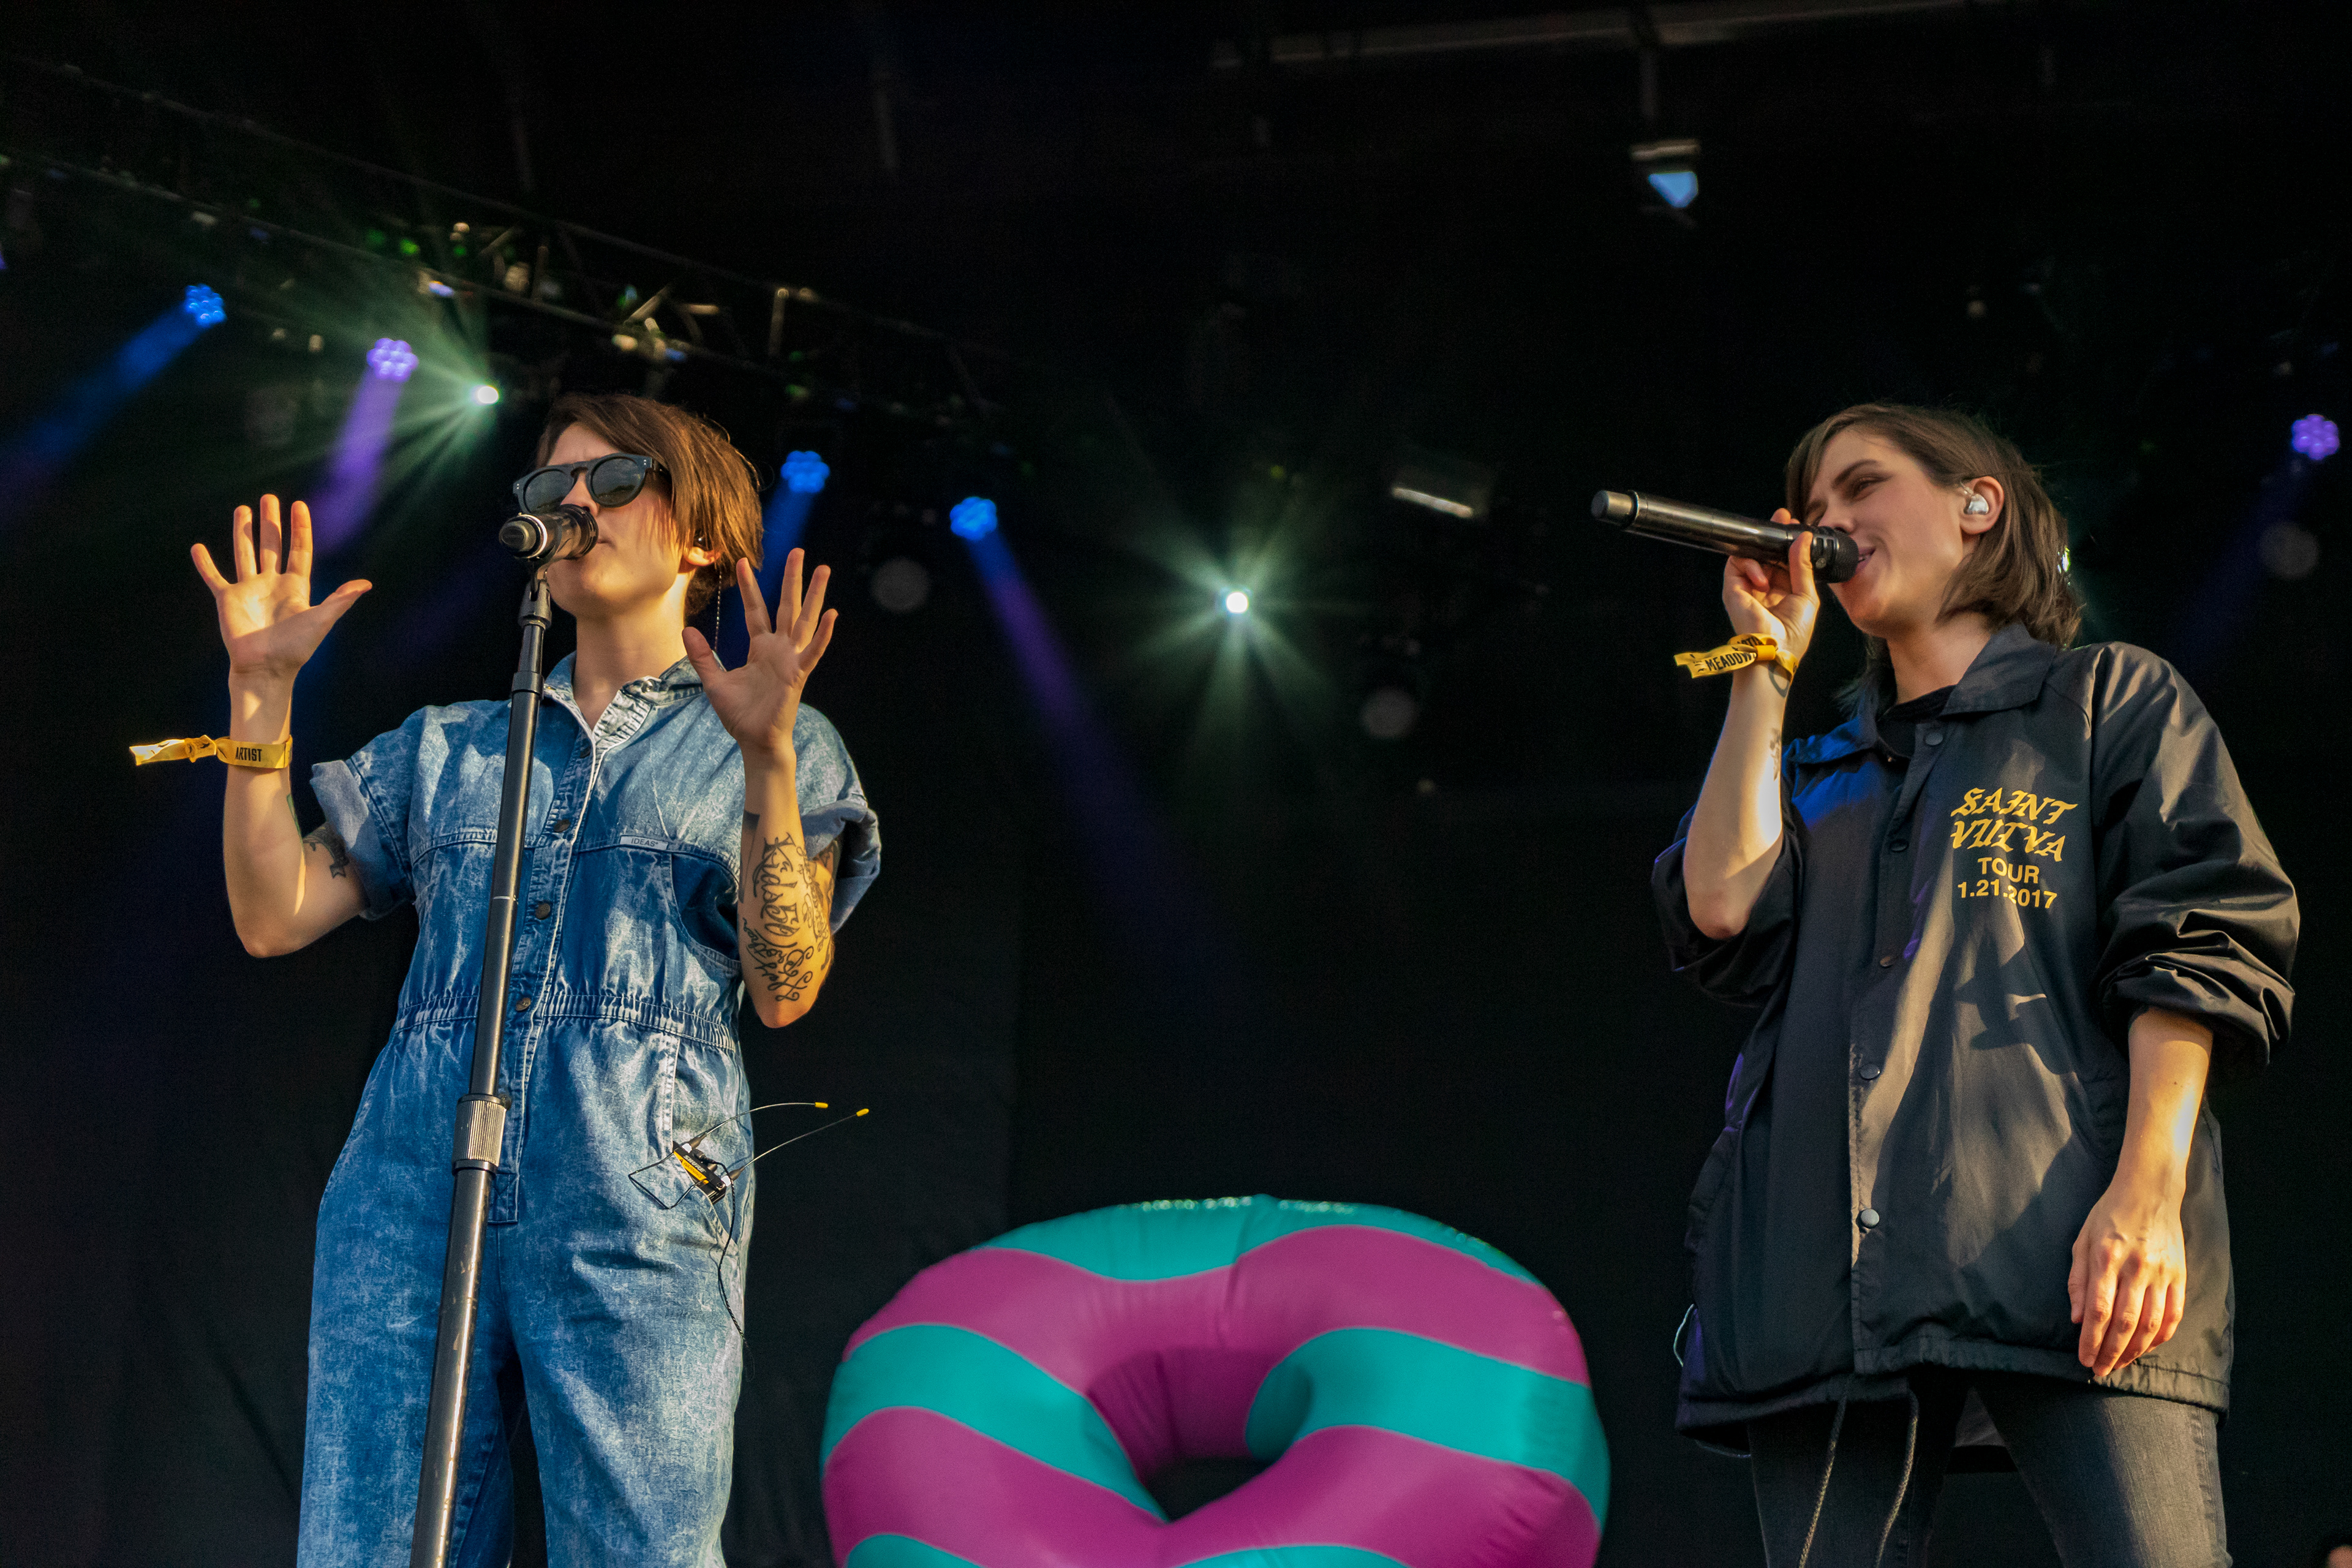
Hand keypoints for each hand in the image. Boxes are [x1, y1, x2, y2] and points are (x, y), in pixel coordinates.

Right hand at [192, 495, 371, 686]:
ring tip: (242, 509)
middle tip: (269, 498)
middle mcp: (272, 584)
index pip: (299, 550)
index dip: (300, 528)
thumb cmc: (296, 648)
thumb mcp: (321, 620)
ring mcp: (249, 590)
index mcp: (296, 587)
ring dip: (243, 531)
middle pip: (272, 545)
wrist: (266, 668)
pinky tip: (197, 547)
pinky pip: (214, 577)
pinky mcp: (228, 599)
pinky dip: (205, 563)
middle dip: (271, 522)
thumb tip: (366, 584)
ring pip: (245, 553)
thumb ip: (340, 600)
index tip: (299, 505)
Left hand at [683, 549, 836, 771]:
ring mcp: (791, 660)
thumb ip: (702, 656)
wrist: (755, 741)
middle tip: (798, 552)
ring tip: (823, 570)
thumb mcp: (714, 682)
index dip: (750, 587)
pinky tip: (831, 615)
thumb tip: (686, 630)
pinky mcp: (798, 675)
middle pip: (787, 606)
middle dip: (792, 579)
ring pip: (804, 620)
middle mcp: (779, 649)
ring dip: (814, 595)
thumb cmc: (740, 715)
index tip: (743, 561)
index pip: (756, 610)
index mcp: (760, 648)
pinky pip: (813, 651)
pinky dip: (823, 634)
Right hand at [1719, 510, 1820, 668]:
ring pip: (1749, 555)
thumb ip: (1803, 566)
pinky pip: (1736, 565)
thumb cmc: (1793, 631)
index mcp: (1781, 587)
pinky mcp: (1733, 589)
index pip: (1781, 557)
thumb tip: (1804, 538)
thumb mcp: (1807, 595)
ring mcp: (1747, 587)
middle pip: (1765, 552)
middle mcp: (1763, 585)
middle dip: (1772, 535)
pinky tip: (1763, 580)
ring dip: (1763, 550)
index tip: (1792, 522)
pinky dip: (1750, 566)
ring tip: (1775, 557)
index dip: (1785, 540)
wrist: (1777, 650)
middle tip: (1783, 518)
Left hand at [2068, 1174, 2187, 1376]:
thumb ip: (2078, 1281)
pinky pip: (2174, 1314)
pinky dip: (2161, 1336)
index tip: (2084, 1359)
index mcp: (2106, 1258)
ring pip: (2151, 1324)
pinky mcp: (2180, 1275)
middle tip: (2100, 1371)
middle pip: (2124, 1323)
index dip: (2092, 1340)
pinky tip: (2147, 1348)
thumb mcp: (2082, 1240)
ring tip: (2120, 1364)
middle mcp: (2136, 1268)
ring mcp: (2161, 1273)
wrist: (2150, 1191)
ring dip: (2135, 1350)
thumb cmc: (2108, 1216)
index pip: (2099, 1310)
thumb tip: (2078, 1319)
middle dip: (2111, 1352)